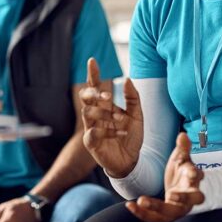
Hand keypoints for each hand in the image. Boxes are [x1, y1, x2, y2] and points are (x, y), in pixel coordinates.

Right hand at [81, 58, 142, 177]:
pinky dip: (108, 131)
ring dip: (104, 114)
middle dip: (94, 94)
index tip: (92, 61)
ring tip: (120, 119)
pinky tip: (121, 133)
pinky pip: (94, 132)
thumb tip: (126, 79)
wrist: (131, 161)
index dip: (92, 74)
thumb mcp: (137, 115)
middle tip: (107, 97)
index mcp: (105, 106)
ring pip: (87, 113)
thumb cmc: (130, 137)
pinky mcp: (91, 143)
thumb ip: (132, 97)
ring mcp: (91, 128)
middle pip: (85, 98)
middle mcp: (96, 115)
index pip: (95, 87)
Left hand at [127, 133, 203, 221]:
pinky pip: (154, 218)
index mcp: (193, 180)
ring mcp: (178, 208)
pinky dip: (142, 213)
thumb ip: (182, 148)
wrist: (176, 188)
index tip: (190, 172)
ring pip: (170, 212)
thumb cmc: (181, 172)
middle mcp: (189, 196)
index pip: (198, 178)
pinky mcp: (166, 216)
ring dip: (156, 207)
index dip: (195, 174)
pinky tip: (129, 205)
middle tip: (171, 195)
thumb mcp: (180, 159)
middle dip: (183, 198)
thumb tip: (182, 135)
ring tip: (141, 200)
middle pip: (192, 200)